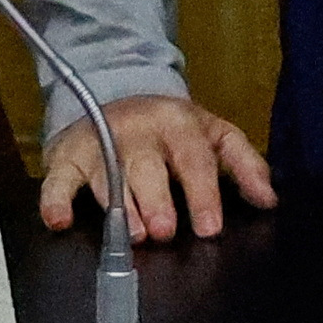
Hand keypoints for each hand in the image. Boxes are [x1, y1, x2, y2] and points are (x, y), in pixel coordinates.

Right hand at [38, 93, 277, 242]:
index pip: (193, 159)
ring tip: (129, 234)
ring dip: (115, 205)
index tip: (208, 227)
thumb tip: (268, 199)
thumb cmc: (172, 128)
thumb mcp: (214, 134)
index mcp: (178, 125)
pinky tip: (58, 221)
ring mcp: (100, 142)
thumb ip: (244, 164)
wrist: (117, 89)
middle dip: (155, 199)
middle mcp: (137, 132)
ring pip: (104, 174)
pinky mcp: (68, 156)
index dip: (202, 193)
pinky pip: (57, 178)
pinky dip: (54, 199)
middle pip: (146, 167)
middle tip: (164, 230)